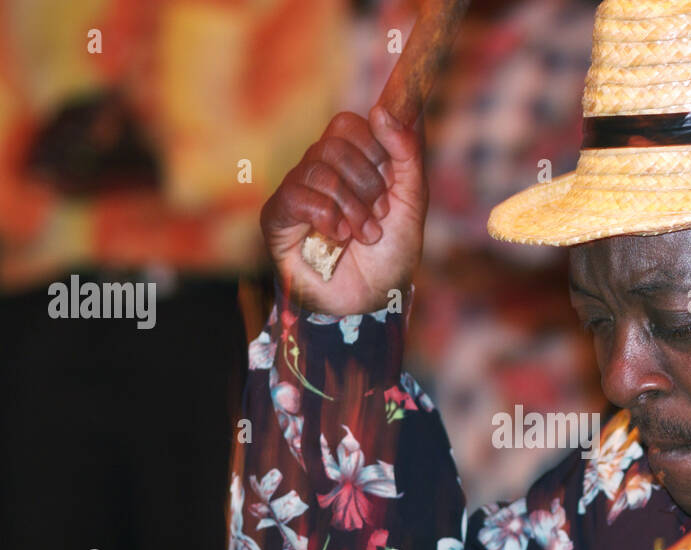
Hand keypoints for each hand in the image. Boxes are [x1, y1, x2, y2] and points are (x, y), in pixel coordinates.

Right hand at [261, 105, 427, 315]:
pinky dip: (326, 216)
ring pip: (319, 168)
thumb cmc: (391, 253)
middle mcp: (320, 170)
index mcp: (350, 161)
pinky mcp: (277, 217)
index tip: (392, 185)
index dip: (375, 149)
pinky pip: (296, 195)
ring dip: (352, 206)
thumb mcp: (413, 199)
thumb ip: (408, 151)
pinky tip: (338, 239)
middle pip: (334, 140)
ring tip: (365, 235)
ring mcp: (297, 191)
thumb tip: (383, 108)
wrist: (372, 301)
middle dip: (367, 181)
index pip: (351, 123)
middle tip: (381, 214)